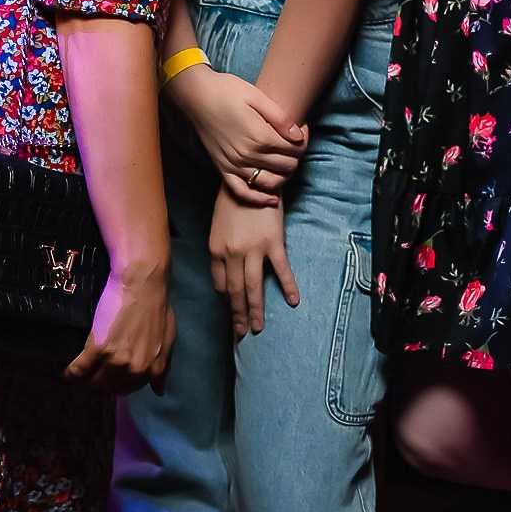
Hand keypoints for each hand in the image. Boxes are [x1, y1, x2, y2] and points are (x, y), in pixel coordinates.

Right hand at [66, 260, 174, 392]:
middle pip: (108, 387)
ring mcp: (117, 362)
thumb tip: (159, 391)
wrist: (142, 283)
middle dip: (98, 382)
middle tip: (89, 372)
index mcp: (154, 369)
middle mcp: (136, 370)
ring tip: (75, 372)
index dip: (114, 384)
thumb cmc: (156, 305)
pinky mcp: (98, 350)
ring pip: (92, 382)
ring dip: (82, 380)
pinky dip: (68, 373)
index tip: (105, 378)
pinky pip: (78, 370)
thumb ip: (164, 365)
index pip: (127, 389)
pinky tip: (63, 371)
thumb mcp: (168, 338)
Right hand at [167, 66, 306, 206]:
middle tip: (295, 144)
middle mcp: (248, 154)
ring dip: (284, 176)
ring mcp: (234, 164)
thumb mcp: (257, 96)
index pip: (294, 149)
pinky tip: (273, 198)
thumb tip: (299, 136)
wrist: (196, 97)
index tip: (302, 129)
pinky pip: (243, 192)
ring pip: (269, 182)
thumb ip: (280, 118)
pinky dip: (259, 198)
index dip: (304, 140)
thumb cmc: (227, 91)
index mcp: (260, 136)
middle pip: (286, 166)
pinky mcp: (223, 169)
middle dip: (296, 157)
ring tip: (287, 164)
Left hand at [209, 187, 299, 338]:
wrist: (251, 178)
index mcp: (216, 250)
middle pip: (235, 291)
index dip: (226, 300)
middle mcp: (232, 253)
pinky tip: (294, 301)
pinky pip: (281, 269)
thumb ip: (222, 251)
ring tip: (259, 327)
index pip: (220, 283)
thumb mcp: (218, 227)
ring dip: (256, 309)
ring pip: (253, 286)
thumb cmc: (233, 201)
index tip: (232, 311)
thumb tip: (229, 273)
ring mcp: (254, 248)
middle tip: (242, 333)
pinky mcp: (273, 242)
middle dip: (238, 314)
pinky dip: (288, 286)